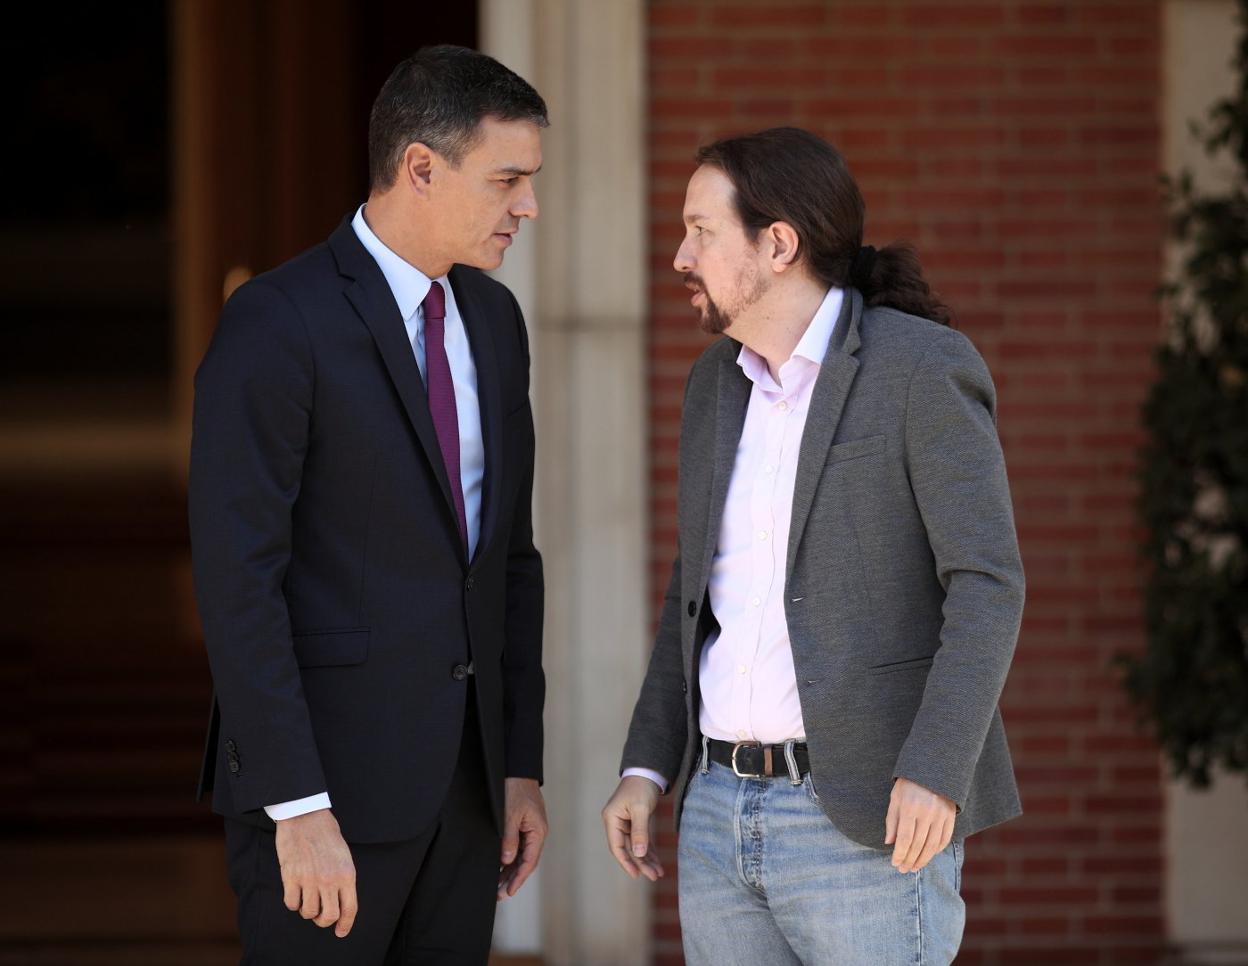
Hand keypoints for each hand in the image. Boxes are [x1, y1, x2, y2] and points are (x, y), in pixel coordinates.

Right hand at [274, 808, 356, 936]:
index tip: (340, 932)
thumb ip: (343, 878)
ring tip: (307, 898)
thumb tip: (339, 901)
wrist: (305, 816)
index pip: (349, 909)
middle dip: (323, 921)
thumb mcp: (344, 855)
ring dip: (307, 910)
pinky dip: (293, 902)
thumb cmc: (326, 833)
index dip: (345, 925)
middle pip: (328, 917)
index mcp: (347, 874)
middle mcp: (330, 879)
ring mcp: (310, 879)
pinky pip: (291, 904)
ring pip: (308, 912)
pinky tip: (295, 891)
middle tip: (319, 915)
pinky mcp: (291, 877)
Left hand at [498, 778, 547, 899]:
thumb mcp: (510, 814)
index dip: (519, 878)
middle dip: (513, 878)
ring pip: (521, 856)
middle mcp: (536, 833)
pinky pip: (517, 847)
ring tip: (497, 885)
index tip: (508, 890)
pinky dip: (509, 858)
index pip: (530, 861)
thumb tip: (506, 860)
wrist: (517, 770)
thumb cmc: (516, 788)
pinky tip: (499, 867)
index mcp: (538, 831)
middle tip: (499, 894)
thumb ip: (509, 838)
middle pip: (526, 862)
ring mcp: (530, 830)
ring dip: (510, 870)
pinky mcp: (522, 826)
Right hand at [601, 776, 664, 881]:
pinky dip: (649, 851)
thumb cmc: (641, 787)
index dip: (626, 862)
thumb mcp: (641, 809)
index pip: (617, 846)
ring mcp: (624, 824)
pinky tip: (657, 862)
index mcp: (611, 819)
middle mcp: (616, 823)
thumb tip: (639, 855)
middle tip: (654, 876)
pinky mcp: (634, 823)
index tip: (637, 875)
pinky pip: (641, 841)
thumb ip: (640, 832)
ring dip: (646, 860)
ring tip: (659, 873)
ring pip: (635, 847)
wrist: (647, 772)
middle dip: (641, 863)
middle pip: (628, 849)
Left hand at [884, 778, 956, 873]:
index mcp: (910, 807)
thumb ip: (892, 821)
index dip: (900, 854)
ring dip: (923, 860)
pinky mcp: (951, 817)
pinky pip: (944, 839)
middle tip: (903, 870)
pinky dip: (936, 851)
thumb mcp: (895, 798)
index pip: (904, 838)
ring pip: (932, 846)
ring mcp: (941, 815)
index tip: (895, 864)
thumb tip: (889, 843)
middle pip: (918, 845)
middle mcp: (927, 813)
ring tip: (914, 868)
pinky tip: (928, 856)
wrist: (933, 769)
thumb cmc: (909, 784)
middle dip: (909, 860)